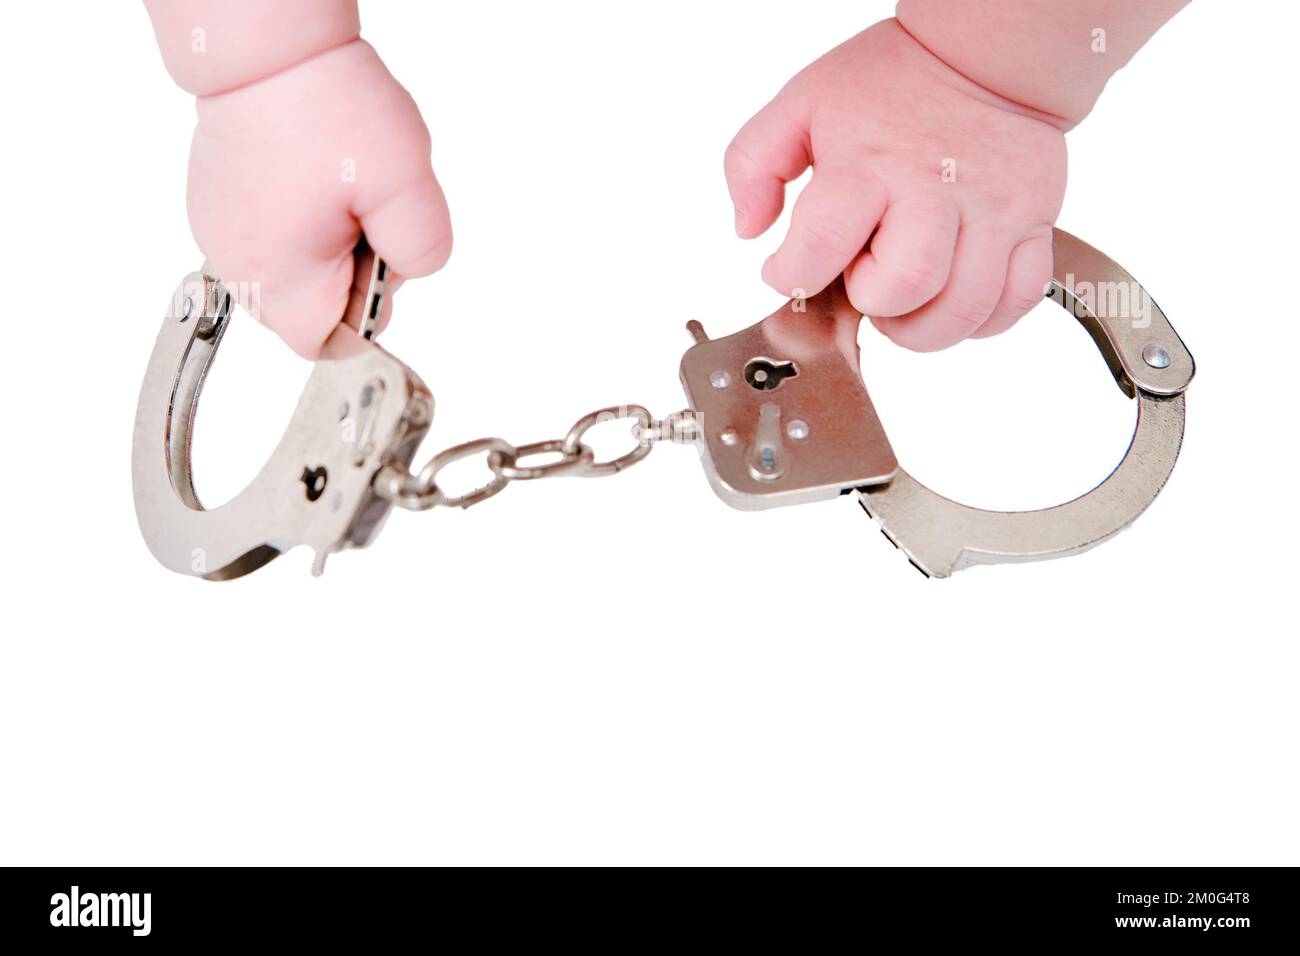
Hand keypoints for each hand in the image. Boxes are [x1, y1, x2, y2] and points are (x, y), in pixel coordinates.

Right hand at [187, 40, 450, 356]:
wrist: (268, 46)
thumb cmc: (326, 107)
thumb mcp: (406, 188)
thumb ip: (422, 251)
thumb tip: (411, 273)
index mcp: (277, 278)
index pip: (328, 345)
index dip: (366, 314)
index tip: (380, 260)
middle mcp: (236, 264)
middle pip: (308, 310)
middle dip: (348, 274)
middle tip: (363, 211)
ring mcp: (219, 231)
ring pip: (290, 270)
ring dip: (326, 242)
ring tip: (337, 186)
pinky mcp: (216, 200)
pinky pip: (271, 233)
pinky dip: (299, 216)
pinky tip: (311, 174)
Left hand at [725, 19, 1066, 350]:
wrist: (984, 56)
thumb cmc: (889, 85)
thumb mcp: (800, 104)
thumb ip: (753, 164)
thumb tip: (749, 229)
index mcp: (867, 163)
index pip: (820, 247)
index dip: (793, 277)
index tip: (790, 269)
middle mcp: (936, 189)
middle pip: (907, 284)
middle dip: (874, 306)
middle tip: (865, 285)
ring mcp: (993, 209)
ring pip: (965, 308)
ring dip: (923, 329)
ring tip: (904, 302)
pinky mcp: (1034, 222)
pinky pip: (1017, 300)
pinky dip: (983, 321)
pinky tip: (951, 298)